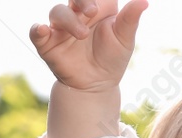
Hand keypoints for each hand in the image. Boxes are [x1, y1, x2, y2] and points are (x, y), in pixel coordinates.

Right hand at [29, 0, 145, 92]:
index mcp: (97, 7)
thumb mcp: (125, 39)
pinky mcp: (48, 43)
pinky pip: (37, 32)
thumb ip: (131, 18)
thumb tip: (145, 1)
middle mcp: (77, 14)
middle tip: (92, 12)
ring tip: (82, 35)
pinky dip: (38, 30)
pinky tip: (43, 30)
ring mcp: (61, 28)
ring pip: (57, 12)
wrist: (97, 85)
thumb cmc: (112, 58)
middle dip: (82, 0)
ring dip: (68, 20)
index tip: (98, 4)